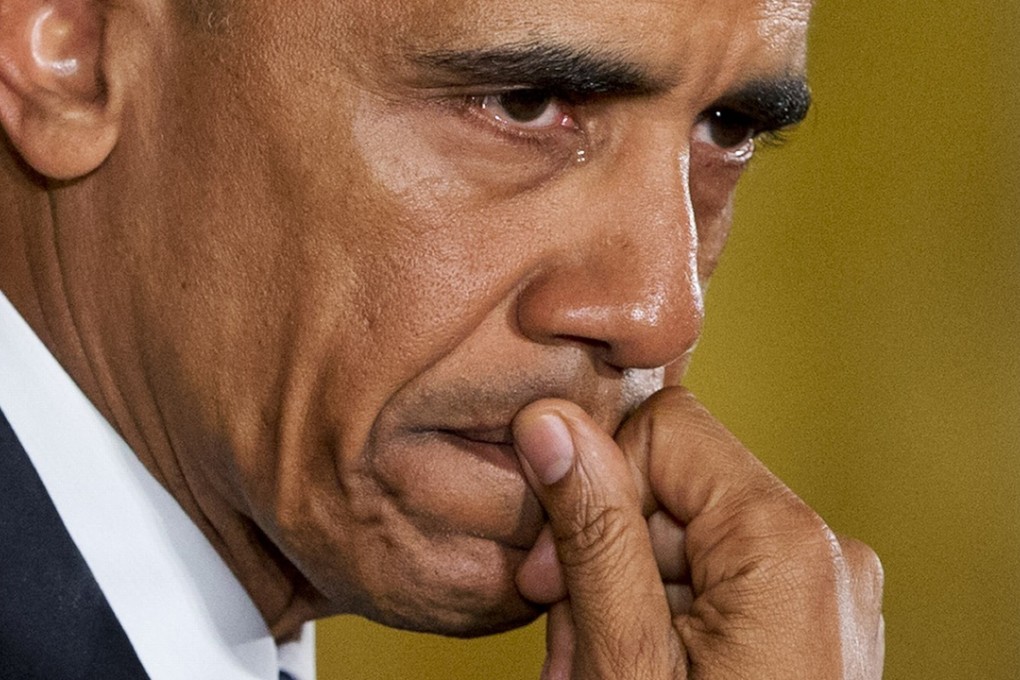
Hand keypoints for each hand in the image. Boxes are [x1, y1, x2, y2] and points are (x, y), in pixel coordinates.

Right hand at [512, 387, 883, 678]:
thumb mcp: (628, 662)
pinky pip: (719, 581)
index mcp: (786, 544)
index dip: (596, 480)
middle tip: (575, 645)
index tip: (552, 565)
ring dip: (625, 596)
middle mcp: (824, 555)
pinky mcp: (812, 622)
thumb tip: (550, 423)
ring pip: (687, 537)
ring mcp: (825, 592)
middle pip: (675, 487)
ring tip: (603, 675)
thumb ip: (592, 532)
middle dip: (604, 555)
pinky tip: (641, 674)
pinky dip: (665, 618)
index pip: (667, 427)